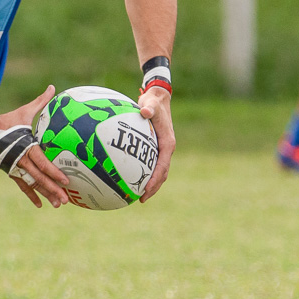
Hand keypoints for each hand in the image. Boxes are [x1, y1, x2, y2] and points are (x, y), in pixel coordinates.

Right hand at [0, 84, 70, 207]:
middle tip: (66, 200)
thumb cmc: (7, 121)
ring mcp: (15, 168)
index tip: (66, 181)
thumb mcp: (24, 112)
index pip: (42, 163)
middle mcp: (21, 161)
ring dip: (46, 195)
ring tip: (58, 204)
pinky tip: (41, 205)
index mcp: (26, 148)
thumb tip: (53, 88)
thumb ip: (40, 102)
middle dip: (53, 190)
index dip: (54, 172)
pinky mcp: (11, 172)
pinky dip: (32, 196)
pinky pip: (23, 186)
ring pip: (32, 185)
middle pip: (39, 179)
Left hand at [137, 87, 174, 201]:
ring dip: (150, 185)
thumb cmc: (153, 102)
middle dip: (153, 188)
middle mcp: (166, 149)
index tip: (146, 190)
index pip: (163, 166)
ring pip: (158, 172)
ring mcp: (161, 150)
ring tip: (137, 196)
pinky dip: (144, 174)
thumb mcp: (151, 103)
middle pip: (162, 174)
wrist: (158, 98)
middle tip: (141, 199)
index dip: (155, 180)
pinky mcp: (155, 149)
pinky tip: (130, 179)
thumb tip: (144, 111)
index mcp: (167, 143)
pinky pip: (151, 165)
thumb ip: (148, 108)